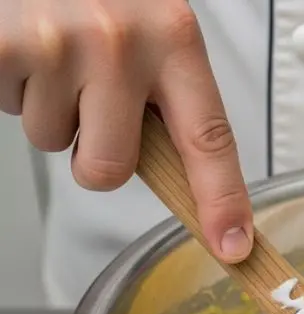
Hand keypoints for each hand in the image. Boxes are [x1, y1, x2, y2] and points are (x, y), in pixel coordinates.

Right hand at [0, 0, 252, 261]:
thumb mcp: (155, 28)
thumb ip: (169, 97)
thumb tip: (184, 179)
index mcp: (176, 38)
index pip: (210, 139)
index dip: (222, 201)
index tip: (233, 247)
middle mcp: (123, 43)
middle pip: (111, 169)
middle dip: (95, 155)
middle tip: (89, 99)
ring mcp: (60, 44)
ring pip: (54, 143)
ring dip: (51, 111)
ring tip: (54, 55)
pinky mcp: (4, 47)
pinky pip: (8, 111)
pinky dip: (12, 89)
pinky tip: (24, 48)